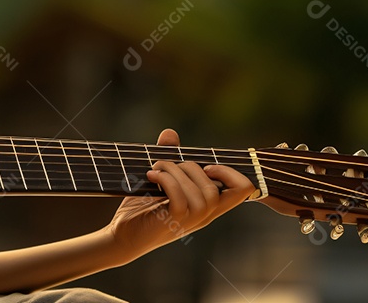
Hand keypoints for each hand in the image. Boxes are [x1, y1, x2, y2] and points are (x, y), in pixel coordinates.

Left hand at [104, 128, 255, 261]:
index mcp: (208, 204)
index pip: (243, 190)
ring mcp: (190, 219)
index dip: (231, 172)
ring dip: (175, 171)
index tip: (205, 165)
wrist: (123, 235)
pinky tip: (151, 176)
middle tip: (166, 164)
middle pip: (217, 189)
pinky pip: (180, 198)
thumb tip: (170, 133)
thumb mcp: (159, 180)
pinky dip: (166, 180)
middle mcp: (204, 215)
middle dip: (190, 166)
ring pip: (200, 192)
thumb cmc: (143, 208)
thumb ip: (169, 157)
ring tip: (155, 168)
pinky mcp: (173, 220)